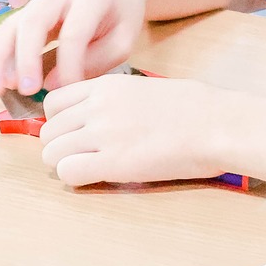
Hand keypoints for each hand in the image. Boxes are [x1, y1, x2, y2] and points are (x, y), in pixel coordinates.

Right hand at [0, 0, 147, 94]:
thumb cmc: (123, 12)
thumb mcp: (124, 38)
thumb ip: (96, 60)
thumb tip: (53, 84)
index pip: (74, 32)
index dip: (69, 64)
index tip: (68, 91)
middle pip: (34, 21)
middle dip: (26, 58)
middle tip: (25, 90)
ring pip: (12, 24)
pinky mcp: (30, 10)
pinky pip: (10, 31)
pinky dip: (0, 57)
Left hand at [37, 75, 229, 186]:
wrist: (216, 124)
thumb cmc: (194, 108)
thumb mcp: (146, 89)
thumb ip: (115, 100)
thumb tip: (100, 117)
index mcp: (106, 86)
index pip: (54, 102)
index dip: (60, 123)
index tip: (76, 134)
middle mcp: (97, 107)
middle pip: (48, 131)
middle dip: (60, 147)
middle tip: (84, 157)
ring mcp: (103, 134)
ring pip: (51, 153)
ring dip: (66, 165)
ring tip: (91, 169)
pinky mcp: (113, 162)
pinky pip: (68, 173)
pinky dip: (76, 179)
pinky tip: (98, 178)